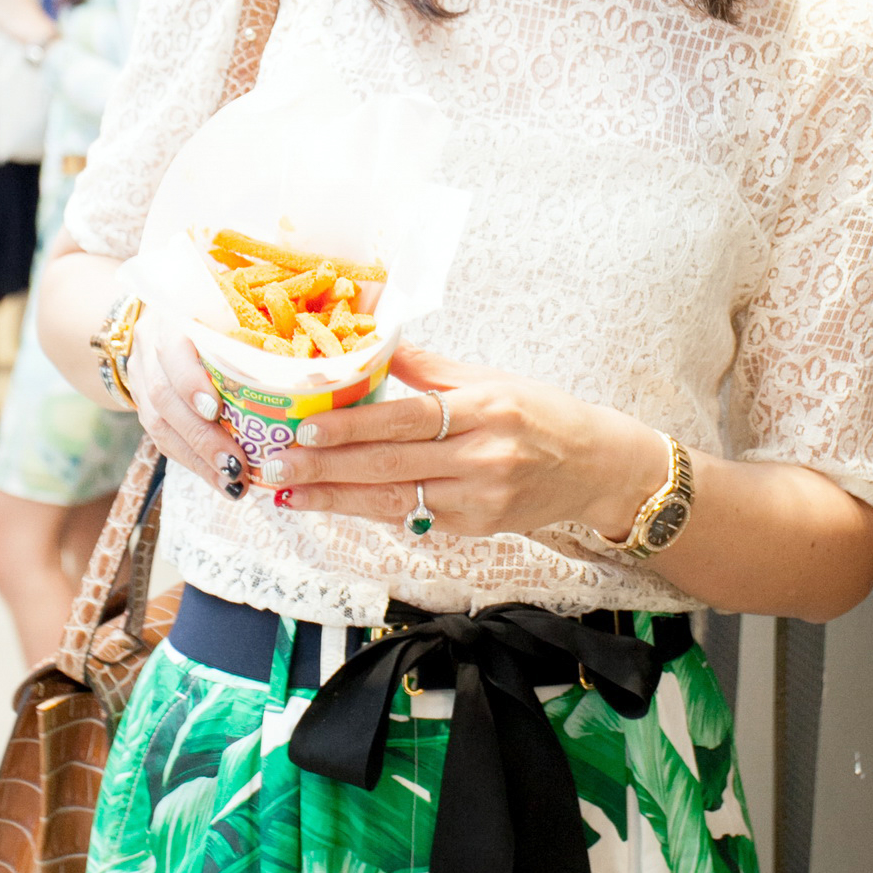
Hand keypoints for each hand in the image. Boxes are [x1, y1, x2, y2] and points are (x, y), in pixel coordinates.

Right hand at [126, 306, 251, 505]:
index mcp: (173, 318)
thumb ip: (255, 329)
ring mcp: (142, 380)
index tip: (214, 410)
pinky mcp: (145, 407)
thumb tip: (308, 367)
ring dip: (199, 459)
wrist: (161, 318)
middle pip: (165, 398)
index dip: (189, 383)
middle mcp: (150, 349)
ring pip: (161, 426)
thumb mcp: (229, 307)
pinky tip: (222, 482)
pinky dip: (195, 464)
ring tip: (233, 482)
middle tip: (235, 464)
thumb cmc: (214, 310)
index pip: (172, 351)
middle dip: (202, 436)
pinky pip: (164, 441)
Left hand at [259, 343, 669, 541]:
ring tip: (287, 495)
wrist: (596, 466)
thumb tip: (374, 344)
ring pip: (395, 501)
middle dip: (327, 469)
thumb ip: (430, 369)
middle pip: (392, 466)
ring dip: (335, 500)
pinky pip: (414, 518)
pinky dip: (371, 510)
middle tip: (276, 467)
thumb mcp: (491, 379)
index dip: (355, 427)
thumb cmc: (540, 413)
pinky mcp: (479, 528)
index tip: (307, 429)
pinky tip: (332, 503)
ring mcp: (481, 498)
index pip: (408, 419)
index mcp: (484, 409)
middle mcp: (483, 457)